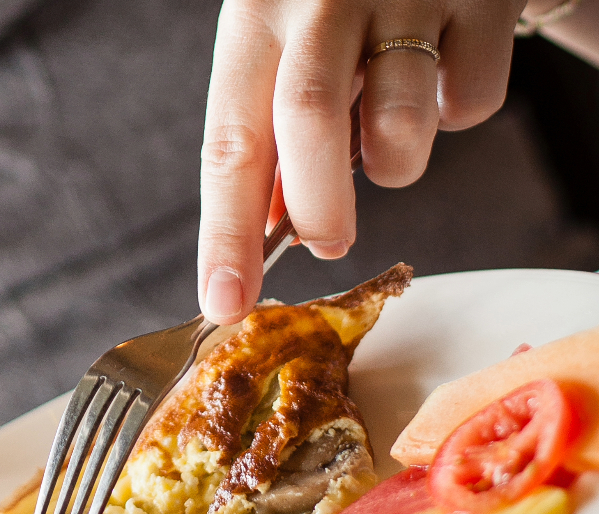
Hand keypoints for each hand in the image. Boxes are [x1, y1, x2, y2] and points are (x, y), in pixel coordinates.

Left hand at [197, 0, 525, 323]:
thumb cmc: (338, 1)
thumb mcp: (281, 48)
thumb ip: (270, 133)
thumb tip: (263, 233)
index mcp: (256, 17)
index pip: (229, 143)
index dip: (225, 234)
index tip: (225, 302)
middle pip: (308, 123)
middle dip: (318, 208)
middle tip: (329, 240)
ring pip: (400, 124)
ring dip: (394, 162)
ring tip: (388, 133)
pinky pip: (471, 101)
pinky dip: (454, 114)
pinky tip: (439, 75)